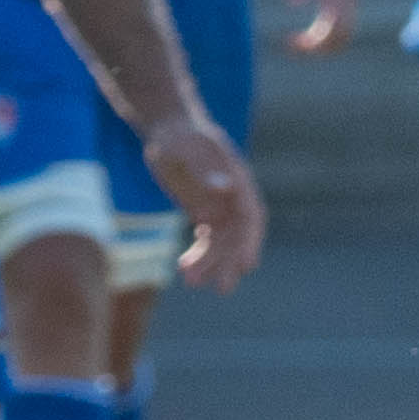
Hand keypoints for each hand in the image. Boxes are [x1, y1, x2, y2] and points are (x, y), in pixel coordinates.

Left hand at [140, 112, 266, 288]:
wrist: (168, 130)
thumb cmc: (178, 135)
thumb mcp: (187, 148)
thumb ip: (206, 167)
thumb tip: (225, 188)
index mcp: (237, 180)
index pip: (251, 216)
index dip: (250, 241)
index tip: (246, 265)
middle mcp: (234, 197)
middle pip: (238, 235)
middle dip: (230, 262)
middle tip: (222, 289)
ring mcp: (220, 206)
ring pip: (221, 242)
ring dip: (210, 263)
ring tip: (192, 282)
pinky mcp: (205, 213)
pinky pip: (206, 240)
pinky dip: (198, 256)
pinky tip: (184, 269)